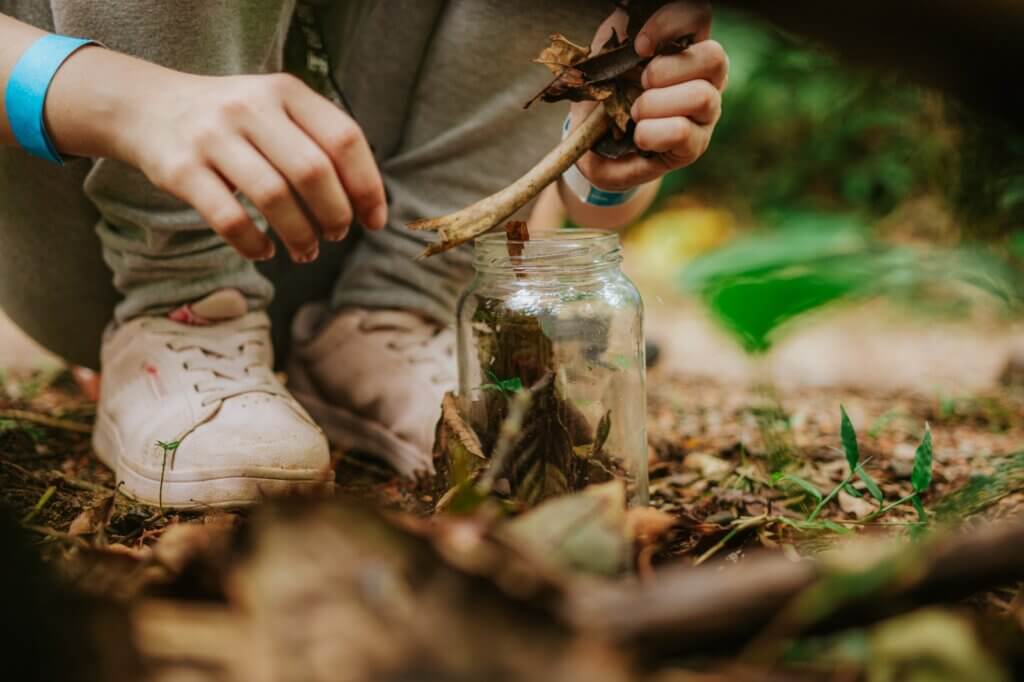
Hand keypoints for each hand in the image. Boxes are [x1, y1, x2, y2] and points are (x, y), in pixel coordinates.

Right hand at [119, 71, 386, 262]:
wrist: (147, 107)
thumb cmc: (233, 123)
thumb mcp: (276, 110)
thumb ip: (318, 143)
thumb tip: (368, 203)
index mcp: (285, 91)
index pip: (344, 139)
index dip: (367, 186)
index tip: (374, 220)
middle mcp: (250, 107)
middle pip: (313, 171)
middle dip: (335, 214)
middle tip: (336, 235)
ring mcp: (212, 136)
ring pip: (274, 197)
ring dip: (299, 235)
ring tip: (306, 251)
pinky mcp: (180, 169)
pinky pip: (229, 217)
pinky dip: (253, 243)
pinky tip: (263, 252)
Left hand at [570, 1, 727, 191]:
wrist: (593, 141)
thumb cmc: (605, 91)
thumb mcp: (607, 55)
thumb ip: (624, 32)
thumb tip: (632, 24)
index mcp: (686, 45)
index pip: (698, 15)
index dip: (670, 24)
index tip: (639, 46)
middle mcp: (705, 76)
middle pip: (714, 57)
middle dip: (666, 70)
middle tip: (640, 84)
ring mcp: (706, 111)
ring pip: (702, 96)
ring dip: (657, 104)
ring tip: (635, 113)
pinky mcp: (696, 145)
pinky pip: (684, 132)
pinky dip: (653, 133)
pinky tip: (639, 136)